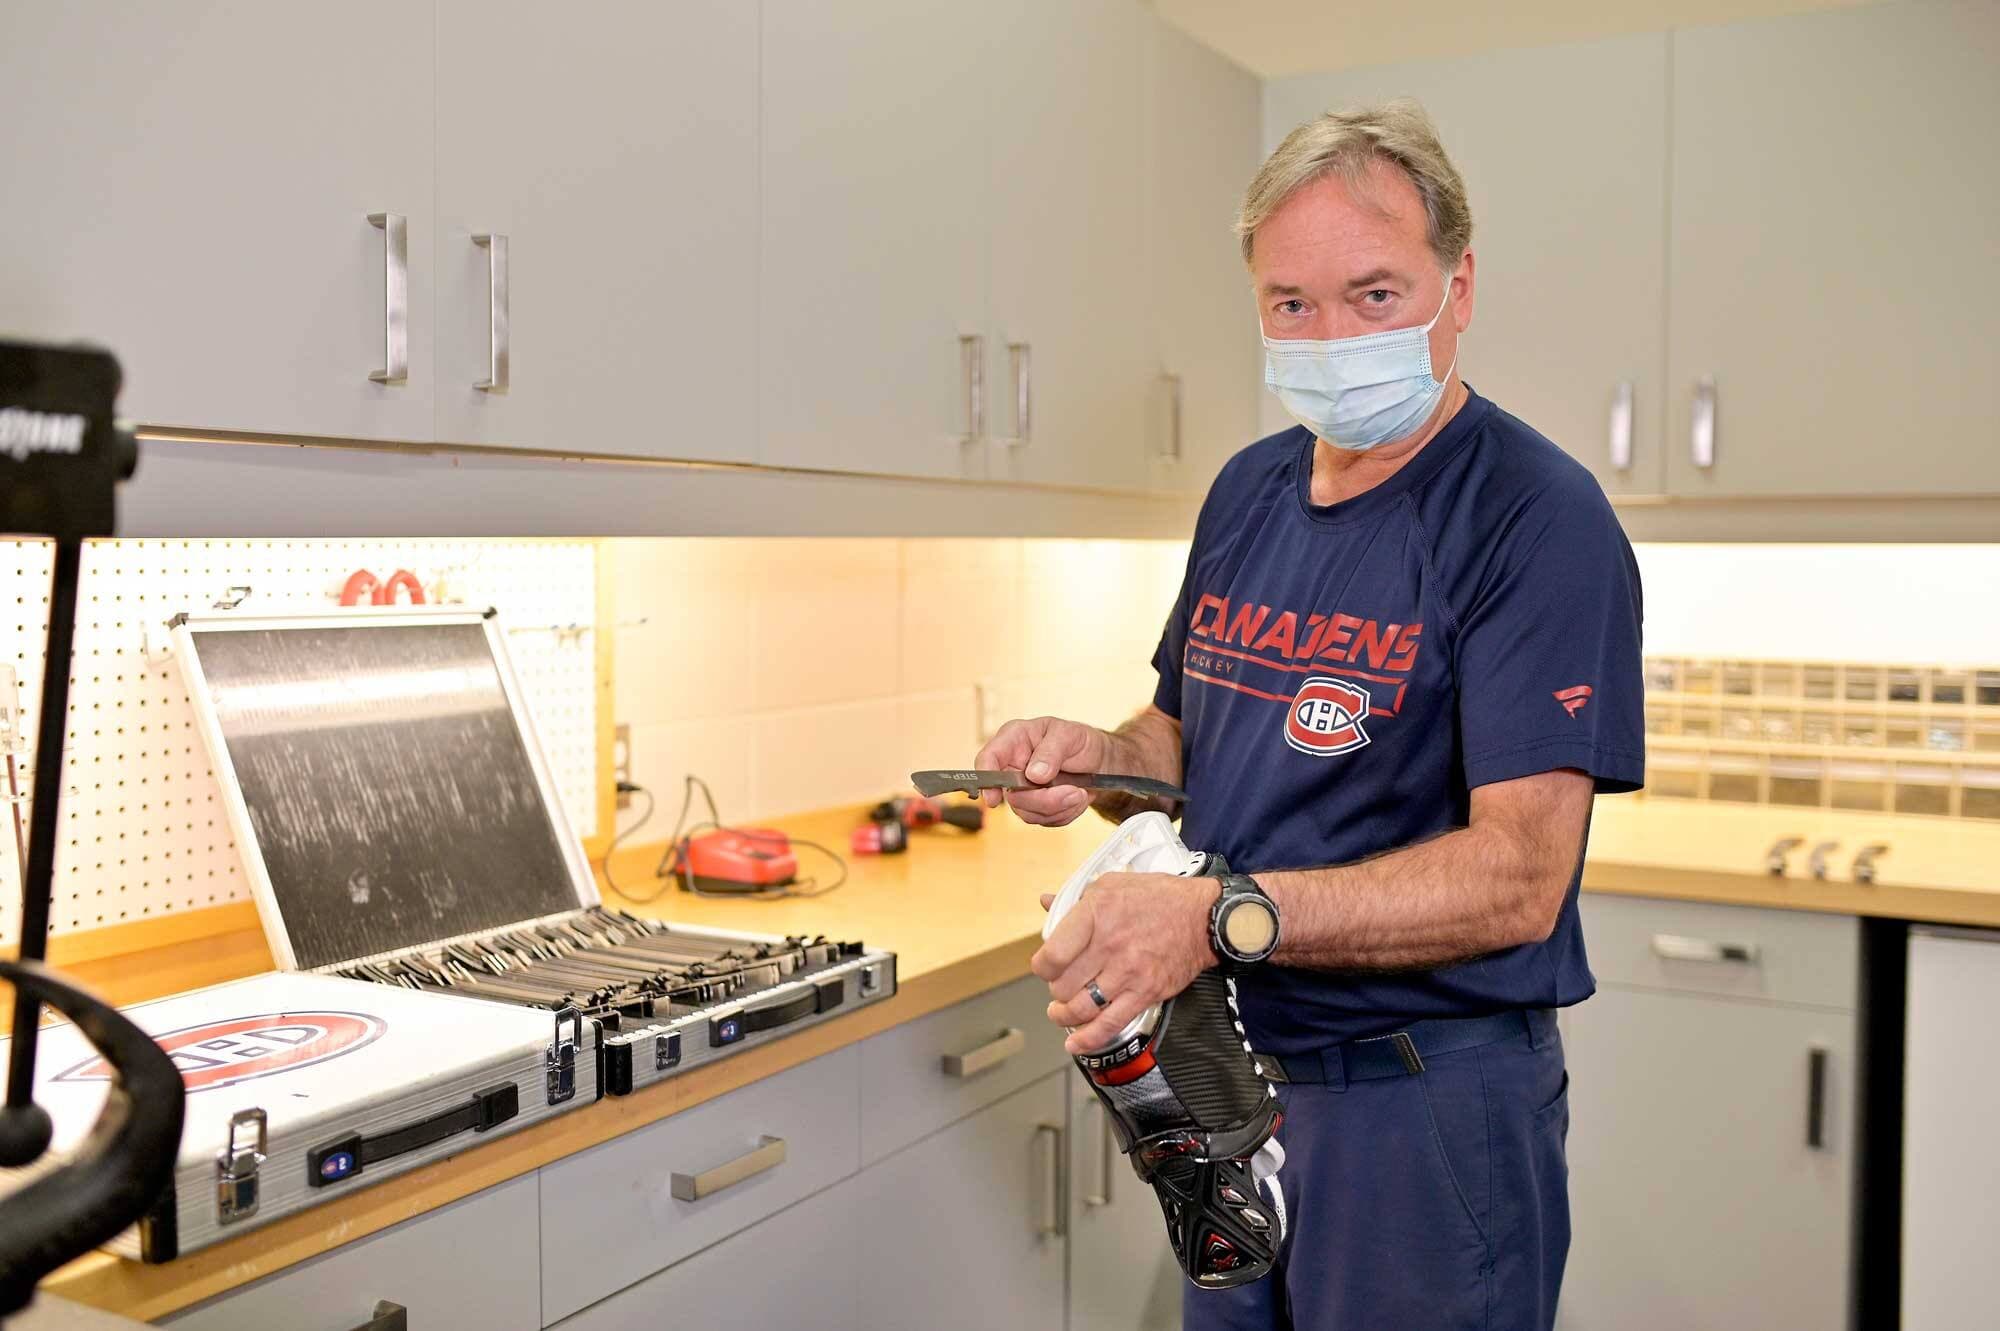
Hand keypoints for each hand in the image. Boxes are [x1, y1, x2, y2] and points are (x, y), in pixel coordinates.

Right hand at [972, 716, 1109, 825]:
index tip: (995, 798)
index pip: (988, 759)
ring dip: (1058, 807)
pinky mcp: (1035, 806)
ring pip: (1027, 812)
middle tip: (1073, 792)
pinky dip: (1065, 813)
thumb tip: (1034, 774)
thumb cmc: (1080, 740)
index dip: (987, 780)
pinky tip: (1076, 798)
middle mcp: (1013, 766)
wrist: (1100, 761)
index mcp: (1014, 740)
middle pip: (1011, 795)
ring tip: (1079, 792)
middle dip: (1044, 799)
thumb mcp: (1070, 735)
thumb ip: (1050, 751)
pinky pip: (1043, 820)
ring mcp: (1022, 789)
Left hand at [1030, 871, 1218, 1053]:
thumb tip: (1046, 903)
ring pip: (1081, 1008)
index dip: (1041, 967)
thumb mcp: (1112, 884)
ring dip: (1065, 1015)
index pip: (1052, 955)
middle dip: (1055, 989)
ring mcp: (1127, 972)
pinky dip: (1088, 1039)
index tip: (1044, 967)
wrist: (1204, 918)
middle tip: (1060, 986)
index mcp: (1096, 914)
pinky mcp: (1145, 993)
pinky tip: (1076, 1043)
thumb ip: (1075, 898)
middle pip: (1063, 985)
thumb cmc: (1158, 897)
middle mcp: (1109, 945)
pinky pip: (1110, 1024)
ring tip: (1061, 1012)